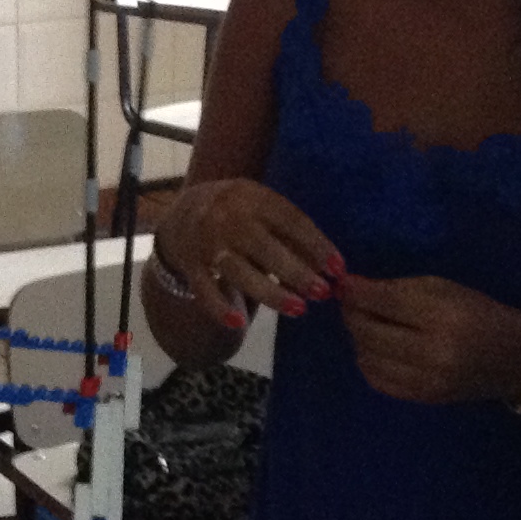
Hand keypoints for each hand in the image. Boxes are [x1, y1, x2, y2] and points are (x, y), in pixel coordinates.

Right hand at [151, 179, 342, 329]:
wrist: (182, 210)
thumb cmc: (238, 212)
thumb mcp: (261, 207)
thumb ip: (289, 232)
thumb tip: (327, 266)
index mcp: (252, 197)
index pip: (290, 220)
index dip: (316, 244)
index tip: (339, 269)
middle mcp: (228, 217)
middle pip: (265, 248)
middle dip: (297, 272)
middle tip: (322, 292)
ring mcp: (207, 242)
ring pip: (239, 271)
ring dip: (271, 292)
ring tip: (299, 309)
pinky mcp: (191, 264)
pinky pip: (204, 290)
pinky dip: (219, 307)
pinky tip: (238, 322)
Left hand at [337, 273, 520, 403]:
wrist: (517, 359)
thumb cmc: (481, 313)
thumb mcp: (445, 289)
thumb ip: (398, 289)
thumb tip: (352, 289)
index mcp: (442, 315)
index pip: (383, 301)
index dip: (355, 292)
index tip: (342, 284)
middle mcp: (433, 351)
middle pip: (369, 332)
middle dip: (352, 315)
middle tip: (351, 304)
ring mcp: (428, 380)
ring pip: (368, 358)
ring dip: (359, 339)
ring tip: (367, 325)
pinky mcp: (425, 399)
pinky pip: (379, 381)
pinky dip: (370, 362)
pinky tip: (378, 350)